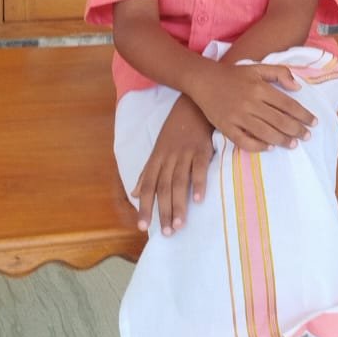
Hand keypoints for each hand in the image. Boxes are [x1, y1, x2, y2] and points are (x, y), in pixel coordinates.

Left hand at [132, 95, 214, 234]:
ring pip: (179, 182)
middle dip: (163, 211)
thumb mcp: (158, 149)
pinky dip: (198, 184)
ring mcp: (185, 153)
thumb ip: (147, 172)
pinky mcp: (202, 149)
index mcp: (157, 158)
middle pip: (163, 187)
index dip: (145, 206)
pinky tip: (199, 200)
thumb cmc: (176, 129)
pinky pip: (199, 168)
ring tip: (179, 224)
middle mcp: (168, 157)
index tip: (142, 226)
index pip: (148, 186)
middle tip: (166, 232)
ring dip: (179, 204)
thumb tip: (135, 193)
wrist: (194, 103)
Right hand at [191, 61, 315, 151]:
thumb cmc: (233, 74)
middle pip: (280, 121)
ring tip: (294, 144)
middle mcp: (251, 103)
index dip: (303, 115)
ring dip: (283, 140)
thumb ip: (280, 73)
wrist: (204, 80)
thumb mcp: (257, 67)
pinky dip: (259, 146)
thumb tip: (298, 87)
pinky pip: (245, 141)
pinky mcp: (226, 127)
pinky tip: (269, 147)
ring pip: (266, 133)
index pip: (288, 105)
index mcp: (260, 88)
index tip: (313, 122)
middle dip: (297, 130)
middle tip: (307, 136)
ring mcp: (238, 116)